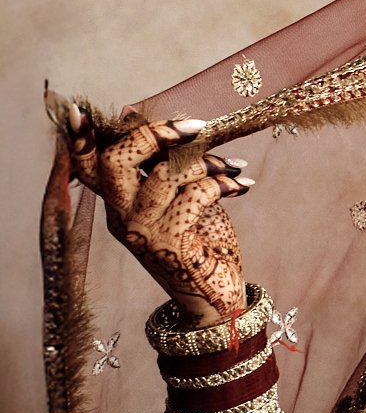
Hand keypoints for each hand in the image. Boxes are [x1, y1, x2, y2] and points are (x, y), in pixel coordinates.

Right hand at [56, 98, 250, 320]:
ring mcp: (143, 233)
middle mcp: (123, 218)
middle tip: (194, 128)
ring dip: (206, 161)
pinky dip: (224, 183)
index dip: (80, 140)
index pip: (88, 169)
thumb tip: (176, 129)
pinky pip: (196, 195)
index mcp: (118, 206)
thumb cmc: (202, 248)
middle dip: (155, 133)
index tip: (76, 111)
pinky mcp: (170, 244)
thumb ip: (167, 174)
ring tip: (232, 165)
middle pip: (117, 160)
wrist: (218, 302)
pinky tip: (242, 185)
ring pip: (165, 173)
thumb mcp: (179, 205)